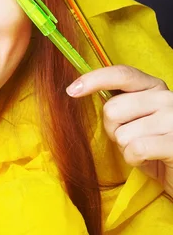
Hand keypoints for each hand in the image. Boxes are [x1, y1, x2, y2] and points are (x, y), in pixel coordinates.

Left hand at [66, 65, 172, 197]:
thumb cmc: (154, 146)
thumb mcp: (138, 118)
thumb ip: (120, 103)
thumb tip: (78, 88)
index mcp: (155, 87)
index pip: (121, 74)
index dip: (94, 79)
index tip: (72, 90)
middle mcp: (166, 98)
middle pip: (113, 109)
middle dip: (112, 129)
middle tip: (129, 138)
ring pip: (122, 133)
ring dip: (125, 147)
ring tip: (143, 150)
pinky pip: (135, 149)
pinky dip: (134, 159)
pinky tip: (148, 160)